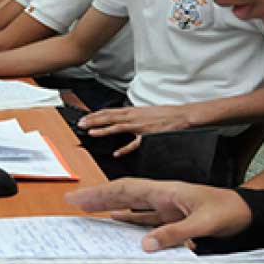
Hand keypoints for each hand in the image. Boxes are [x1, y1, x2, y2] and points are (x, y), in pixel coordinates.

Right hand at [65, 178, 252, 250]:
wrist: (248, 213)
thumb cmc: (229, 211)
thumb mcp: (203, 223)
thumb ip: (175, 233)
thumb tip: (145, 245)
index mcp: (166, 191)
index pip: (126, 189)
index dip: (101, 193)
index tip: (80, 197)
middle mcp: (162, 196)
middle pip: (123, 194)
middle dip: (97, 197)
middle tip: (73, 201)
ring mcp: (166, 206)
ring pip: (130, 205)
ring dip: (108, 207)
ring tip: (87, 210)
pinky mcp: (173, 217)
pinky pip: (143, 217)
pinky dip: (126, 219)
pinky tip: (116, 221)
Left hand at [78, 106, 193, 156]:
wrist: (182, 115)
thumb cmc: (164, 115)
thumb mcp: (144, 112)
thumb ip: (132, 116)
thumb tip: (120, 119)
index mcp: (132, 111)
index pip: (109, 111)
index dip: (95, 114)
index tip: (84, 118)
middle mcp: (133, 116)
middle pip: (109, 117)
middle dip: (93, 120)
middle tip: (80, 124)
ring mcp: (140, 126)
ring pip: (117, 126)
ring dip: (103, 130)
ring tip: (91, 133)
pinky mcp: (148, 135)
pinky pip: (135, 143)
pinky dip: (125, 149)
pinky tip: (116, 153)